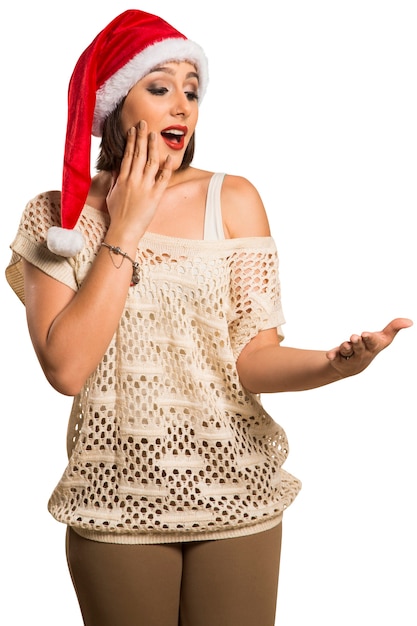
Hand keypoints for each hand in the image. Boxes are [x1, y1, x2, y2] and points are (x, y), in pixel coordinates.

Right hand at [106, 120, 172, 240]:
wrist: (124, 230)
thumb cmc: (117, 214)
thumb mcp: (112, 195)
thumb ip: (115, 180)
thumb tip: (115, 169)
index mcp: (122, 179)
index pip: (127, 155)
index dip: (131, 141)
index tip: (133, 130)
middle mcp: (133, 180)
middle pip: (138, 154)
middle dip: (141, 137)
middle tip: (144, 123)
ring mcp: (145, 187)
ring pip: (150, 162)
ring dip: (153, 147)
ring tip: (155, 134)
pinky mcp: (155, 196)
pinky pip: (162, 179)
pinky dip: (166, 168)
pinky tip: (169, 157)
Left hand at [326, 317, 412, 375]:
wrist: (353, 365)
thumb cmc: (370, 348)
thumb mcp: (383, 338)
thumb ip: (394, 328)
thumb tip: (410, 321)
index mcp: (371, 347)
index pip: (371, 342)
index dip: (369, 339)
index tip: (365, 334)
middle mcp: (360, 352)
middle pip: (359, 348)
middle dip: (357, 343)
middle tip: (354, 337)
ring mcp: (349, 356)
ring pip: (347, 352)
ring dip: (345, 348)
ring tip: (345, 344)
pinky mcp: (338, 359)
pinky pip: (335, 358)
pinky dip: (333, 356)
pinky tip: (329, 355)